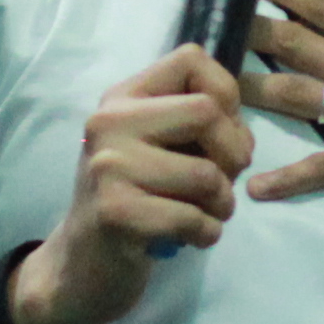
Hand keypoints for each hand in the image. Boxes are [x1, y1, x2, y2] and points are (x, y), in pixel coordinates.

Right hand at [7, 46, 254, 323]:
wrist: (82, 264)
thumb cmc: (132, 200)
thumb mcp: (153, 146)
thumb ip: (191, 123)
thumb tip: (241, 128)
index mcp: (122, 98)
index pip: (192, 59)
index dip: (227, 95)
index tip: (219, 133)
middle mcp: (108, 122)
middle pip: (207, 112)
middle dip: (234, 154)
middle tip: (221, 184)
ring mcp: (107, 167)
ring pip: (207, 174)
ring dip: (223, 203)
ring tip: (206, 214)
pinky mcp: (115, 213)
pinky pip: (193, 218)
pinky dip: (207, 233)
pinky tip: (191, 238)